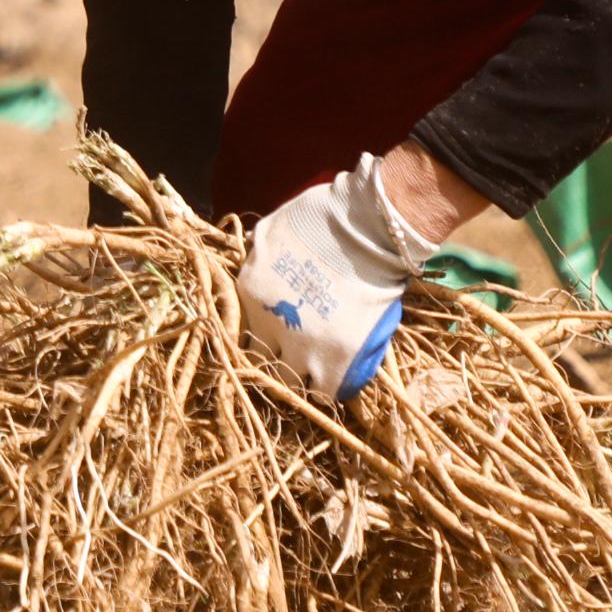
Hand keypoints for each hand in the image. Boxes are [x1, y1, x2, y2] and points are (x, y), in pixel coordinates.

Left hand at [237, 154, 443, 402]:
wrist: (367, 229)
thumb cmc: (322, 219)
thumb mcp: (272, 229)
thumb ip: (259, 249)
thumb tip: (254, 252)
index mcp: (251, 293)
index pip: (244, 331)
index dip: (263, 338)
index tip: (277, 341)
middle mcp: (270, 326)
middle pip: (264, 362)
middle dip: (279, 364)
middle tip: (298, 362)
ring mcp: (304, 347)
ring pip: (292, 384)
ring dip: (304, 381)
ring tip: (319, 377)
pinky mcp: (338, 359)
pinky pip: (327, 392)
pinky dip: (331, 391)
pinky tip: (339, 386)